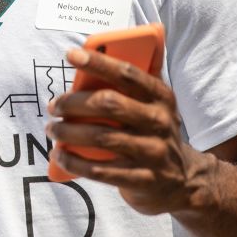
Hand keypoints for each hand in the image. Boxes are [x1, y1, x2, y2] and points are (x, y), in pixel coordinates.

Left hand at [46, 47, 208, 214]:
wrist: (184, 181)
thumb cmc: (153, 133)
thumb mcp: (154, 106)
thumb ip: (133, 83)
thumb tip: (93, 56)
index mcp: (161, 97)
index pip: (127, 73)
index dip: (99, 62)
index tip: (72, 54)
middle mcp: (160, 121)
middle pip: (109, 104)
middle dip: (74, 103)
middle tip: (54, 106)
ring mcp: (153, 152)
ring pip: (101, 137)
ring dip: (68, 132)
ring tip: (53, 129)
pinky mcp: (143, 180)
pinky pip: (101, 170)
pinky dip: (74, 162)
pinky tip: (60, 155)